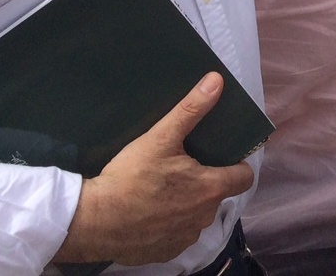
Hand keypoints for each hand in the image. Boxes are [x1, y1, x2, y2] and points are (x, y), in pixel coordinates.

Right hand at [53, 73, 254, 264]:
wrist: (92, 221)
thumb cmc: (130, 177)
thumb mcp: (161, 137)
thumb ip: (191, 109)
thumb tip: (216, 81)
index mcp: (210, 189)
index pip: (243, 177)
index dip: (237, 166)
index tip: (222, 157)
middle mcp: (203, 218)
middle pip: (217, 196)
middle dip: (205, 182)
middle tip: (183, 168)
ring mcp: (184, 238)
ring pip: (197, 217)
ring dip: (187, 205)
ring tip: (165, 190)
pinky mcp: (164, 253)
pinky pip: (176, 236)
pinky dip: (168, 225)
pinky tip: (151, 213)